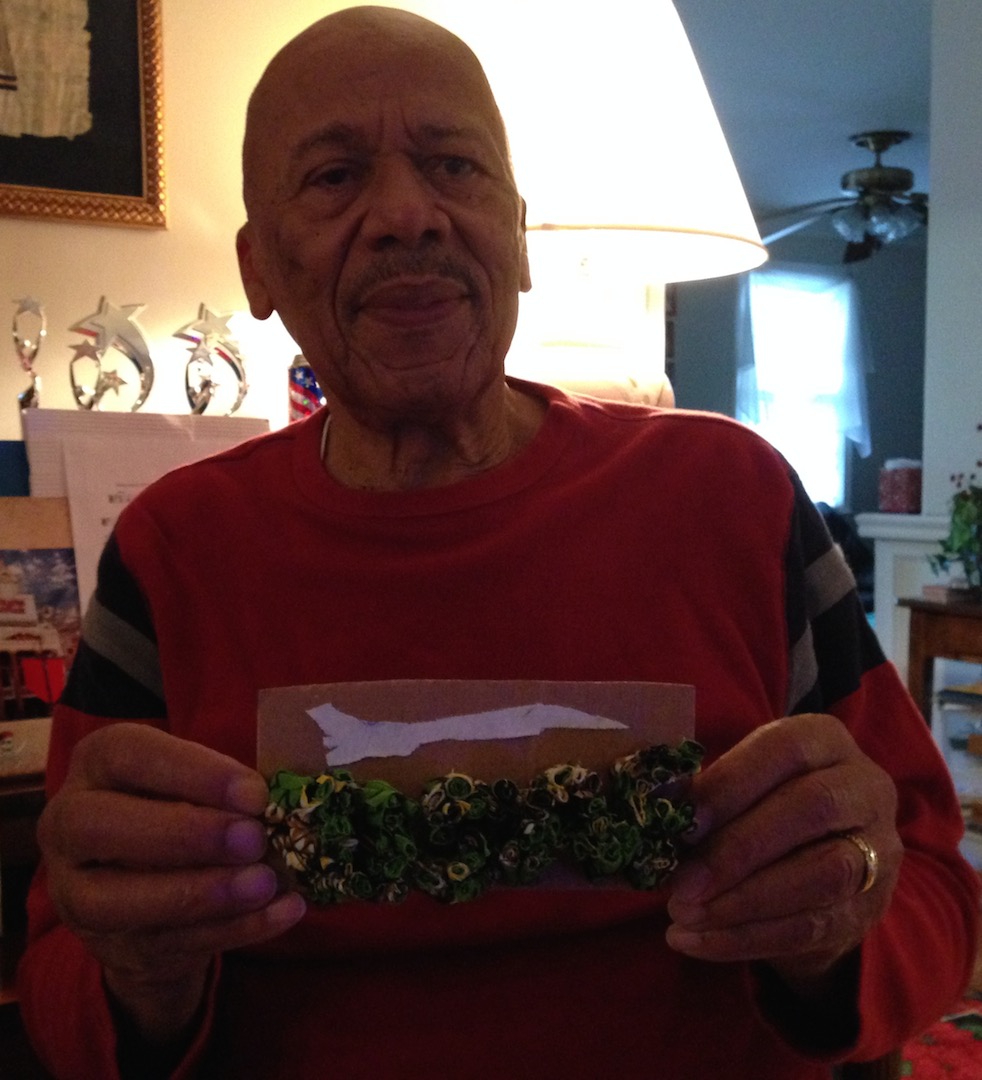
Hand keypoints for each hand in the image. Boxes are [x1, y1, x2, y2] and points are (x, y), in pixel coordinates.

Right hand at [38, 723, 305, 1043]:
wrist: (153, 892)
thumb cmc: (184, 810)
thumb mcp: (197, 784)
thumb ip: (227, 788)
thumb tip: (281, 802)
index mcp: (98, 763)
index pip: (128, 754)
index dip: (192, 772)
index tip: (254, 793)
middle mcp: (69, 824)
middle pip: (102, 827)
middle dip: (185, 834)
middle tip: (253, 839)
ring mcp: (77, 893)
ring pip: (120, 900)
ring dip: (205, 893)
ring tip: (266, 883)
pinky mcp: (113, 945)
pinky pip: (169, 942)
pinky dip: (235, 928)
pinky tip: (282, 911)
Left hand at [665, 713, 901, 991]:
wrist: (823, 861)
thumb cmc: (766, 803)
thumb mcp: (744, 782)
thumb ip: (710, 789)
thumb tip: (663, 804)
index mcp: (825, 740)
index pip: (785, 749)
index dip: (733, 783)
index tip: (684, 821)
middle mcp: (864, 788)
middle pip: (811, 810)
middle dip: (738, 849)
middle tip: (681, 882)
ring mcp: (877, 850)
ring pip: (821, 875)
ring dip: (742, 901)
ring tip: (684, 914)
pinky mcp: (867, 909)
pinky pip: (810, 927)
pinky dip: (745, 938)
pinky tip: (696, 941)